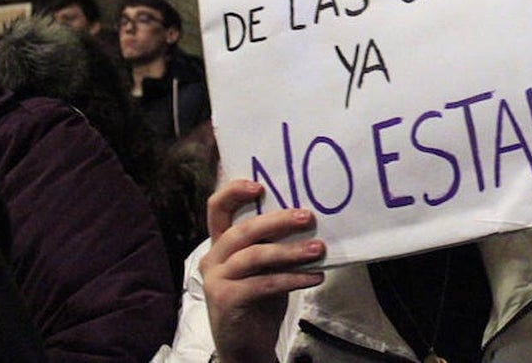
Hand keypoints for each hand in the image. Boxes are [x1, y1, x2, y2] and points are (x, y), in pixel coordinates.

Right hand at [200, 179, 325, 362]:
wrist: (245, 346)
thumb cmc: (258, 300)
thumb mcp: (264, 267)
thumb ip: (272, 244)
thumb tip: (306, 221)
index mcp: (220, 244)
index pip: (217, 209)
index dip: (234, 192)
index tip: (260, 186)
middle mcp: (212, 258)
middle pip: (243, 230)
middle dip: (277, 221)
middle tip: (307, 216)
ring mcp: (216, 279)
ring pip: (255, 255)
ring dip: (291, 251)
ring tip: (319, 249)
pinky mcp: (226, 300)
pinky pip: (264, 283)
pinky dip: (293, 279)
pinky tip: (314, 277)